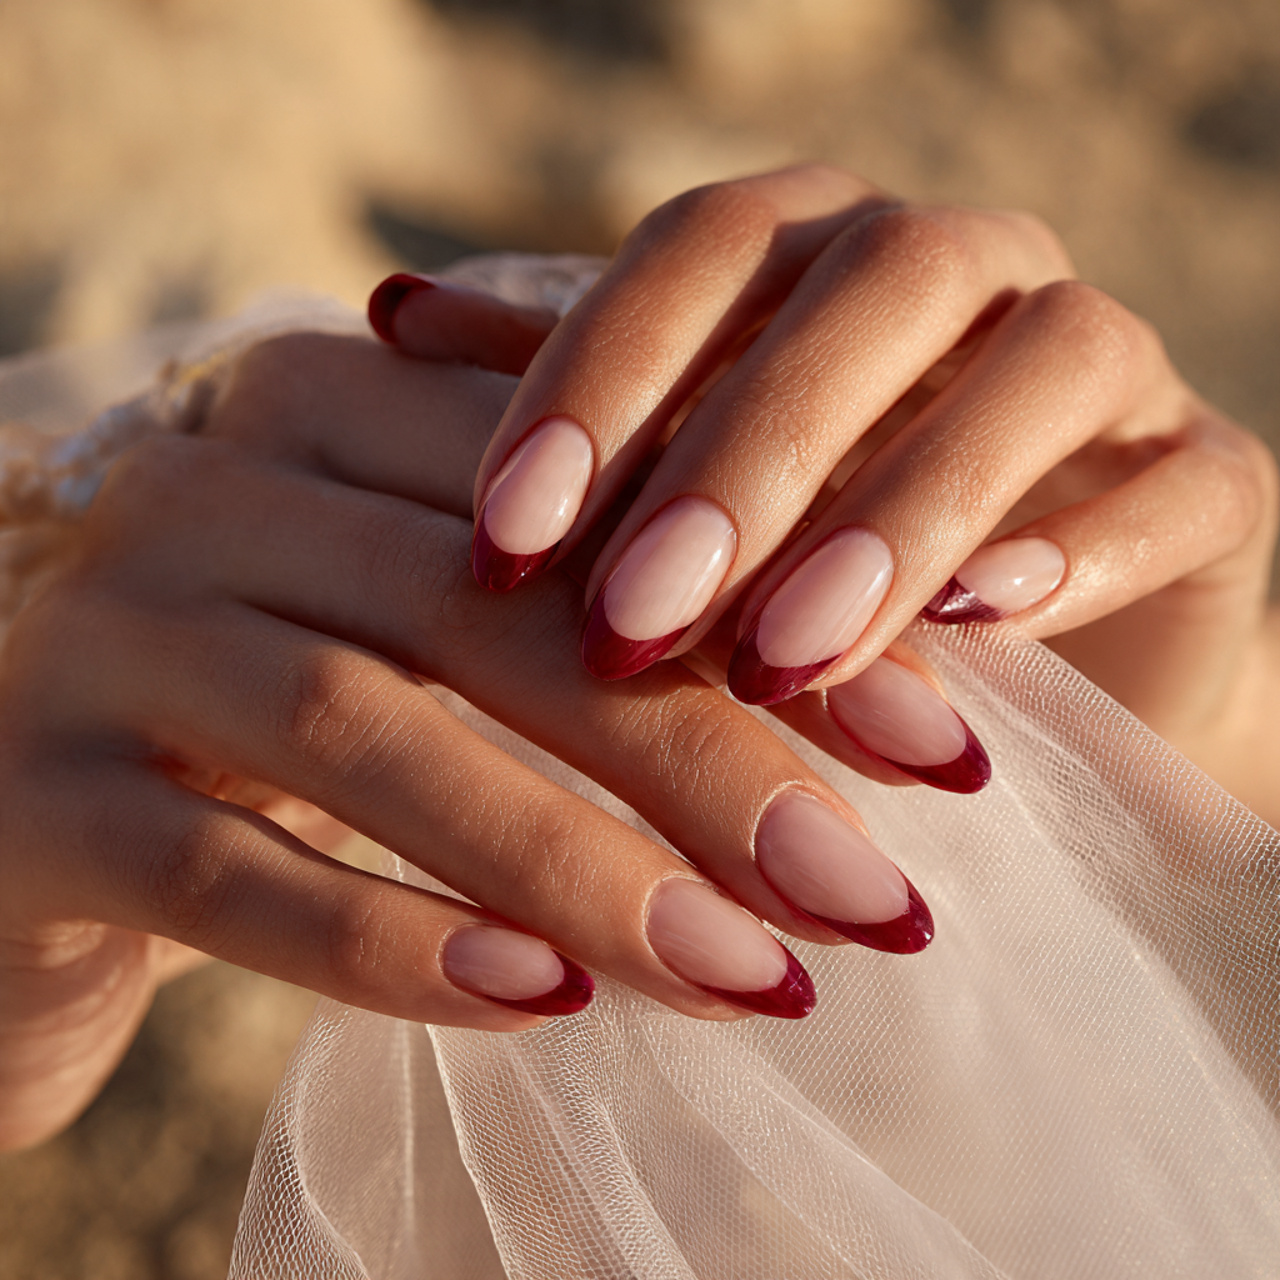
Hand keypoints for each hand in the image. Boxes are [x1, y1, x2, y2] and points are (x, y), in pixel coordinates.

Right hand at [0, 322, 931, 1149]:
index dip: (770, 612)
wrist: (45, 818)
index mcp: (329, 413)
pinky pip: (225, 868)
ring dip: (581, 863)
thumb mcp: (442, 651)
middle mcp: (209, 486)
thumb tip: (872, 714)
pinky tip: (539, 1005)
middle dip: (705, 755)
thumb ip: (599, 637)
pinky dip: (392, 941)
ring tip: (755, 977)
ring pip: (369, 728)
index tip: (943, 745)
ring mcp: (106, 630)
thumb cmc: (292, 735)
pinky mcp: (33, 789)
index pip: (585, 487)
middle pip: (493, 608)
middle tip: (877, 893)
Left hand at [375, 165, 1276, 814]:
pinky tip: (982, 628)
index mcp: (820, 257)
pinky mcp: (1211, 478)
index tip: (500, 548)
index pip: (700, 253)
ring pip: (1032, 366)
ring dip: (898, 510)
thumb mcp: (668, 491)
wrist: (1015, 679)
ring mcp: (1102, 365)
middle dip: (743, 459)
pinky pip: (1175, 482)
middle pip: (864, 291)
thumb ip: (564, 403)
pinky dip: (1078, 548)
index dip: (597, 384)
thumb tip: (383, 317)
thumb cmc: (801, 576)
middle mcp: (965, 275)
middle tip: (637, 619)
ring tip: (787, 652)